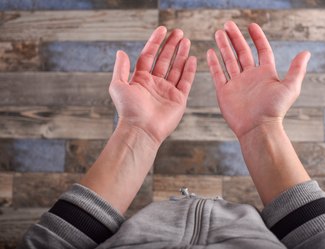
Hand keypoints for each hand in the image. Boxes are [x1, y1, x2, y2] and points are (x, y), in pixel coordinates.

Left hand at [110, 27, 196, 144]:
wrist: (141, 129)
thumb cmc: (128, 110)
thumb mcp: (118, 85)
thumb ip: (121, 68)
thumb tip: (120, 52)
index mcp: (141, 79)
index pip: (149, 55)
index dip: (155, 42)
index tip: (162, 29)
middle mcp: (155, 83)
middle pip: (165, 59)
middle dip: (171, 45)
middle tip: (179, 32)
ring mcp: (168, 91)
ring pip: (176, 68)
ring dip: (181, 54)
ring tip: (186, 41)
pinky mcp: (179, 99)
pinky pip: (186, 81)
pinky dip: (189, 70)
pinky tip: (192, 59)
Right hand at [207, 21, 309, 138]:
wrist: (257, 128)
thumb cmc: (274, 110)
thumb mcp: (290, 87)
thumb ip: (297, 69)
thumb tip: (306, 52)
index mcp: (265, 73)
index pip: (261, 50)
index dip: (257, 38)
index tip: (251, 26)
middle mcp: (250, 76)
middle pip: (241, 52)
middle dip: (235, 38)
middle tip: (228, 25)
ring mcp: (236, 83)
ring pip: (228, 60)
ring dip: (224, 46)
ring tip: (218, 32)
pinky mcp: (224, 92)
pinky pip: (218, 74)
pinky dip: (214, 63)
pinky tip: (210, 52)